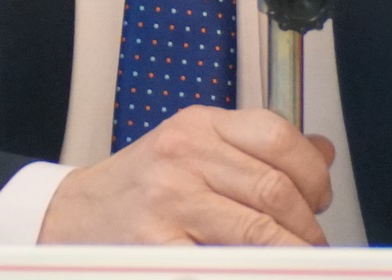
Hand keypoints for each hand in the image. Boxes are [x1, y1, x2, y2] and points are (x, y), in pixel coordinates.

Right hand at [39, 105, 334, 244]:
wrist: (70, 217)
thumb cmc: (135, 189)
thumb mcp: (192, 150)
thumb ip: (254, 150)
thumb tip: (321, 152)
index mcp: (196, 127)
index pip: (276, 135)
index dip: (312, 172)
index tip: (320, 198)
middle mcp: (183, 156)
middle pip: (274, 188)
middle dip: (308, 225)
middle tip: (313, 243)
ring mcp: (169, 202)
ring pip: (259, 230)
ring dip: (291, 254)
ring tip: (295, 262)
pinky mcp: (159, 246)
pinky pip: (226, 263)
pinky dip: (255, 269)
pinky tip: (260, 271)